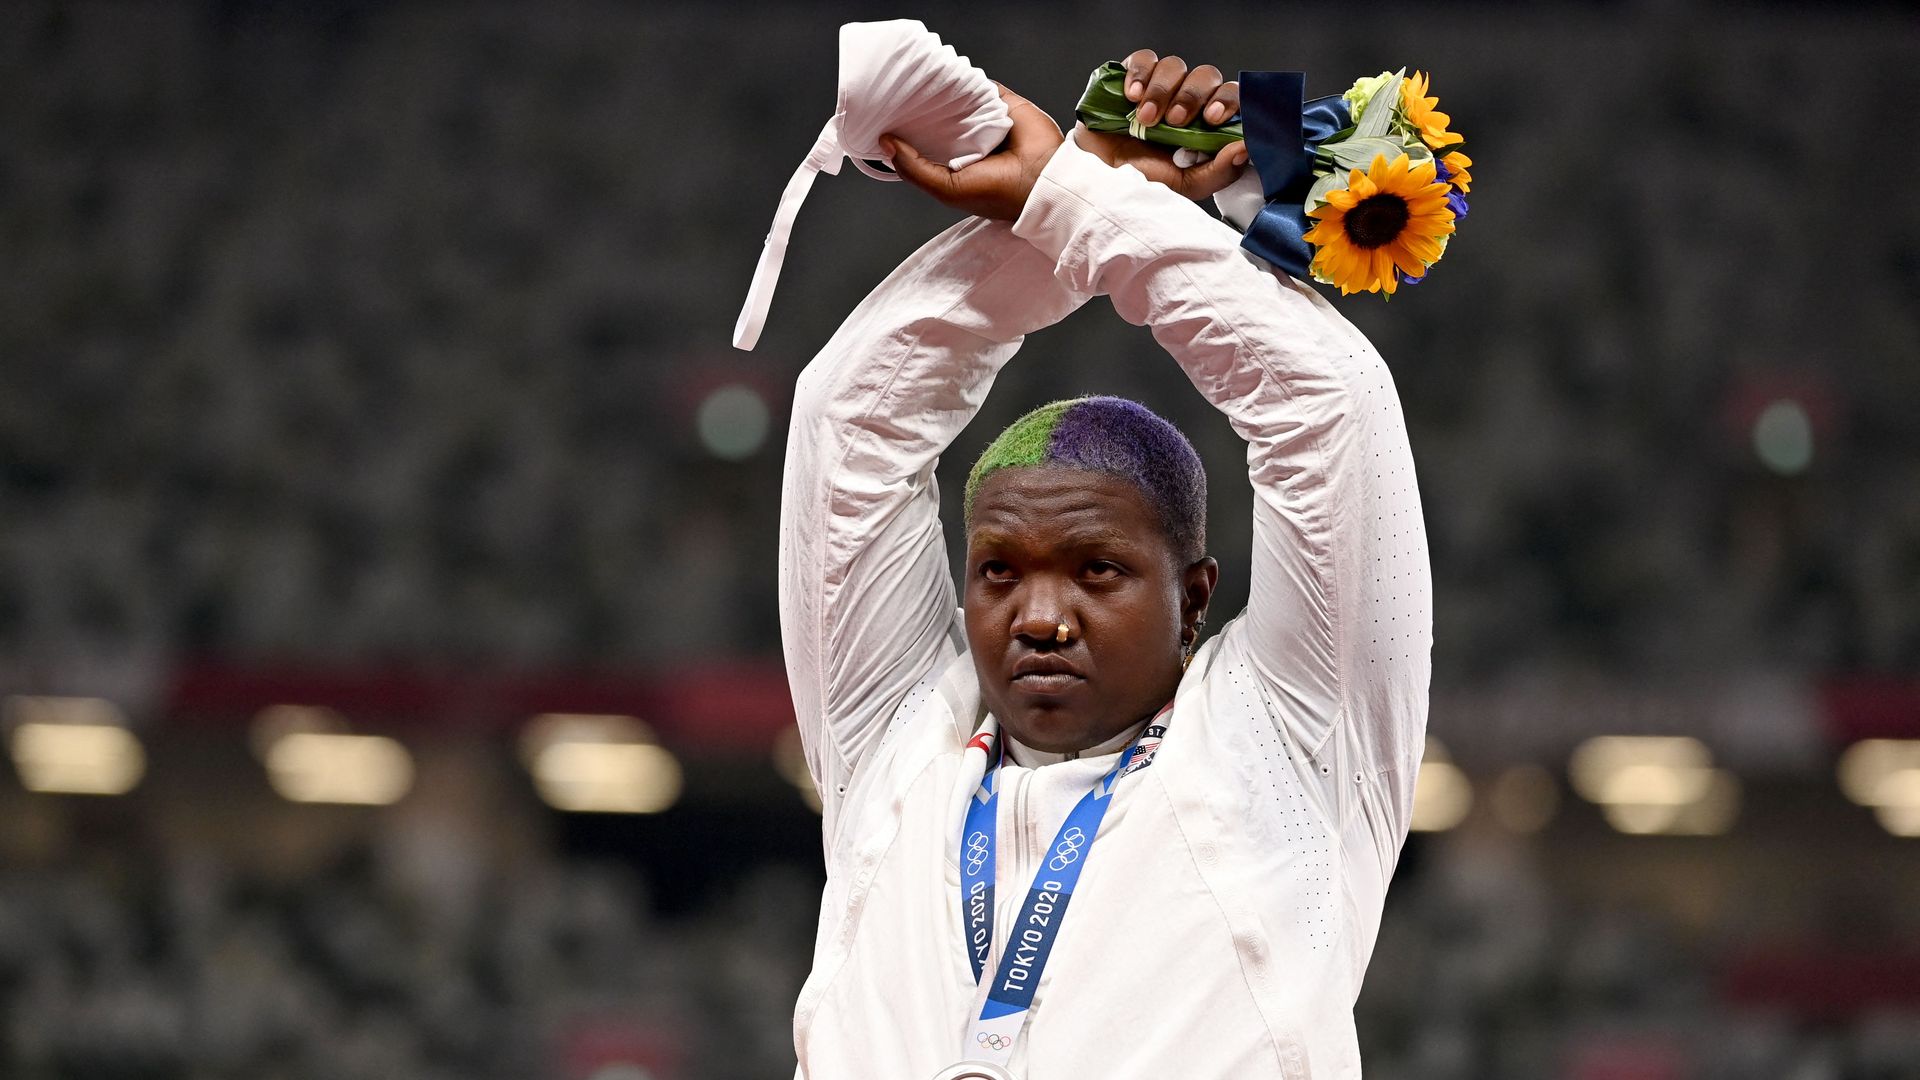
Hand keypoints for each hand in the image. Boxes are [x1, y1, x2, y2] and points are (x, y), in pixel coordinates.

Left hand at [882, 84, 1063, 221]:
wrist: (1043, 180)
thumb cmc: (996, 192)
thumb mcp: (945, 188)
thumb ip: (913, 168)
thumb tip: (885, 141)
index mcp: (954, 164)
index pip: (923, 143)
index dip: (904, 133)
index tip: (884, 119)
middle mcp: (968, 141)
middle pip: (936, 118)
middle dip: (918, 109)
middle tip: (895, 95)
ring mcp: (985, 120)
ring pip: (956, 99)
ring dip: (940, 91)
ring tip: (916, 81)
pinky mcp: (1003, 102)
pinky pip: (980, 85)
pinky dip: (966, 79)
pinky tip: (947, 74)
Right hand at [1074, 49, 1248, 201]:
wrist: (1093, 179)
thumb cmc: (1138, 182)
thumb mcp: (1183, 186)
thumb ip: (1218, 172)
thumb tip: (1246, 148)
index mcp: (1203, 124)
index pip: (1229, 98)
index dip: (1227, 101)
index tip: (1213, 119)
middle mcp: (1184, 100)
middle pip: (1205, 76)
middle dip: (1192, 96)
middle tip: (1174, 120)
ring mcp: (1157, 87)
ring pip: (1175, 66)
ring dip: (1162, 91)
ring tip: (1145, 118)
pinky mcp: (1130, 76)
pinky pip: (1144, 59)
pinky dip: (1140, 74)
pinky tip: (1131, 97)